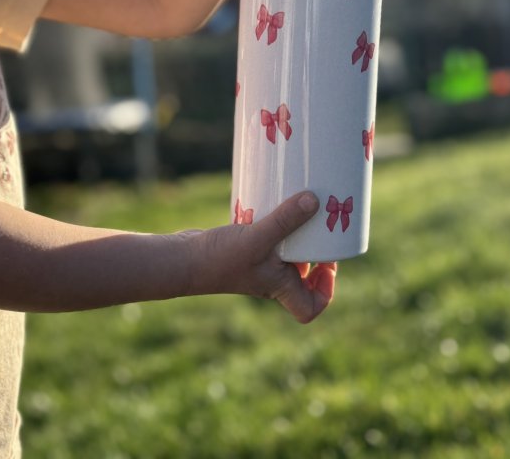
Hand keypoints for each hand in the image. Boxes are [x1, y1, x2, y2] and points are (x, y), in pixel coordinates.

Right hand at [188, 191, 338, 323]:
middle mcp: (272, 279)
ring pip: (288, 254)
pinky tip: (277, 202)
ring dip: (299, 235)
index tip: (327, 265)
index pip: (309, 307)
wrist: (182, 259)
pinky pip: (271, 239)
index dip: (325, 292)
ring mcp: (258, 264)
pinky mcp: (246, 248)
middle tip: (323, 226)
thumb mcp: (258, 238)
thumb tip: (314, 201)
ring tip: (305, 209)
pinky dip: (277, 224)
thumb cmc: (220, 259)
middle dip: (317, 253)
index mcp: (279, 287)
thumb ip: (285, 220)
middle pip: (305, 276)